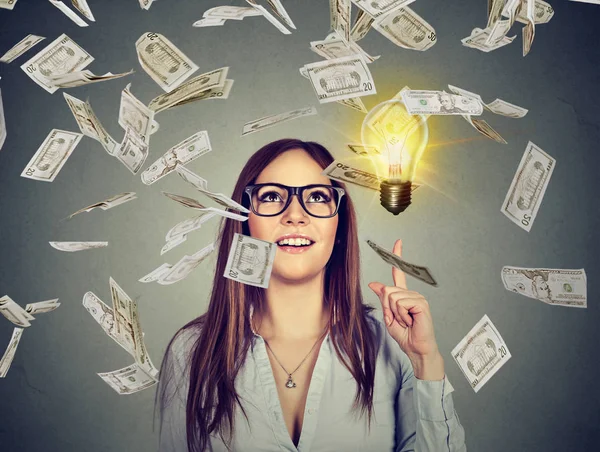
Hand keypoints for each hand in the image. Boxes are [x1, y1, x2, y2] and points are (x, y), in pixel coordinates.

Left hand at [368, 239, 439, 360]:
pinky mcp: (421, 303)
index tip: (398, 242)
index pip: (399, 272)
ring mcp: (417, 297)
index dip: (398, 256)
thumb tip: (373, 284)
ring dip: (395, 314)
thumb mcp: (388, 316)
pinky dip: (402, 315)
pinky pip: (401, 304)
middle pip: (387, 291)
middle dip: (388, 308)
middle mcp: (411, 293)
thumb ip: (382, 299)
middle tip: (398, 319)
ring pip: (392, 298)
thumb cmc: (404, 335)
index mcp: (403, 295)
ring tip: (406, 321)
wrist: (415, 348)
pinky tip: (411, 321)